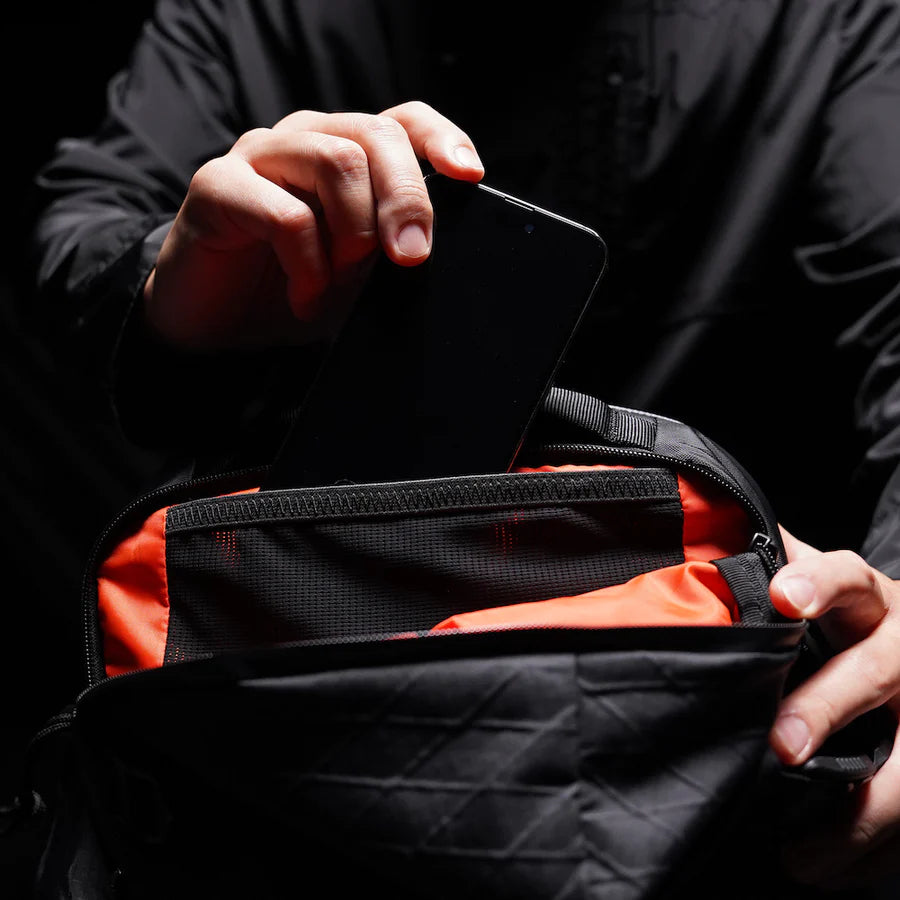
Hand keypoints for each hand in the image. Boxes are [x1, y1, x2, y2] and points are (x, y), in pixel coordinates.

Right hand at [142, 101, 483, 349]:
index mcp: (344, 152)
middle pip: (375, 135)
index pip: (403, 122)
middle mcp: (305, 140)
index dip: (441, 139)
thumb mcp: (358, 276)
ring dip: (355, 231)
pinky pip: (285, 214)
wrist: (214, 324)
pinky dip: (308, 266)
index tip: (469, 177)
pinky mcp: (217, 185)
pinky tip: (305, 297)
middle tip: (411, 257)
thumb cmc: (289, 289)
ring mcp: (259, 156)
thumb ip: (390, 252)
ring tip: (342, 278)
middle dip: (406, 198)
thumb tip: (430, 250)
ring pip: (336, 159)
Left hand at [768, 528, 899, 887]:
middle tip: (782, 746)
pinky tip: (827, 869)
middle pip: (874, 672)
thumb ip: (775, 564)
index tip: (783, 596)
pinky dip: (871, 851)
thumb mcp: (823, 585)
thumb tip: (698, 539)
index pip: (846, 577)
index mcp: (868, 599)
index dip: (817, 583)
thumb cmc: (852, 615)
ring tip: (801, 854)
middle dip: (828, 708)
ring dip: (858, 813)